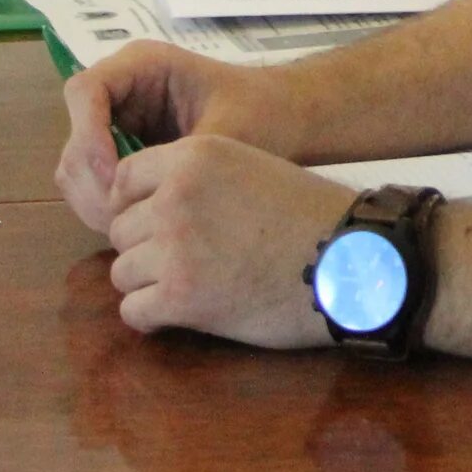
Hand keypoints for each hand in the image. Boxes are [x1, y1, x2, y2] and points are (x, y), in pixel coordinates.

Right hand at [55, 38, 313, 232]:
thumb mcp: (225, 132)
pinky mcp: (121, 156)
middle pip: (75, 137)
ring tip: (135, 226)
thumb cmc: (262, 114)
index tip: (118, 178)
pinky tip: (140, 224)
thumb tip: (126, 195)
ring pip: (77, 168)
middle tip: (126, 217)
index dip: (88, 136)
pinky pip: (95, 186)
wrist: (284, 122)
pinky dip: (107, 208)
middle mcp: (121, 92)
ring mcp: (117, 125)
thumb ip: (178, 160)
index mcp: (142, 65)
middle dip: (94, 181)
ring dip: (97, 201)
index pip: (85, 91)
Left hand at [103, 133, 348, 346]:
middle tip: (188, 260)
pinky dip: (154, 317)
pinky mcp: (179, 296)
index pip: (124, 179)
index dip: (140, 206)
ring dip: (149, 283)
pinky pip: (133, 311)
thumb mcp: (250, 167)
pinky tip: (186, 312)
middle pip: (120, 229)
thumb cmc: (308, 216)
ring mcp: (174, 247)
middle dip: (145, 247)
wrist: (352, 261)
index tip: (164, 224)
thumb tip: (150, 207)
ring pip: (121, 272)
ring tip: (192, 286)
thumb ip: (198, 180)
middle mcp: (175, 195)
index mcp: (194, 155)